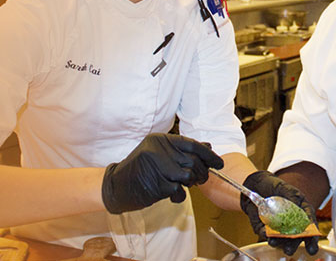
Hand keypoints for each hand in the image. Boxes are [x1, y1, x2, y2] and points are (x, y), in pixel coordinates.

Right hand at [101, 133, 223, 213]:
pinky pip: (179, 190)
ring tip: (182, 185)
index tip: (219, 163)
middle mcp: (158, 150)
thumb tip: (208, 146)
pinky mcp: (156, 184)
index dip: (208, 154)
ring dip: (190, 184)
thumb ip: (183, 150)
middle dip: (202, 173)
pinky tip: (171, 195)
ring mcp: (157, 167)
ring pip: (188, 176)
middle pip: (193, 161)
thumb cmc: (141, 170)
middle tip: (199, 179)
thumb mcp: (160, 154)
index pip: (192, 144)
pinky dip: (179, 195)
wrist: (116, 186)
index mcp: (160, 139)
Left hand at [240, 170, 319, 255]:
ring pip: (281, 240)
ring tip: (274, 242)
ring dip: (278, 243)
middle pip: (296, 238)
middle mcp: (291, 224)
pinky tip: (265, 233)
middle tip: (290, 250)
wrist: (256, 185)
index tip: (312, 243)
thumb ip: (292, 199)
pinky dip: (265, 235)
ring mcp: (278, 228)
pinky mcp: (264, 229)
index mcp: (301, 212)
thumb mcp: (285, 188)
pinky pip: (265, 234)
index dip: (312, 236)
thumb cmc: (274, 186)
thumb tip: (298, 208)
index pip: (309, 226)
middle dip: (293, 245)